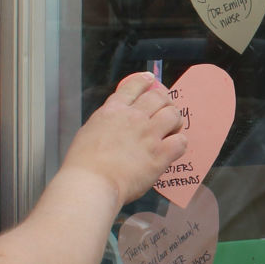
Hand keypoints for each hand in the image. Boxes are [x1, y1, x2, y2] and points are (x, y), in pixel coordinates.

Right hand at [61, 71, 188, 205]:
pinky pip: (181, 141)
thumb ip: (106, 123)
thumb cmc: (84, 164)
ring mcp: (149, 134)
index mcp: (113, 110)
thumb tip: (115, 124)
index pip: (134, 86)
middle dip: (165, 100)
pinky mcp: (160, 154)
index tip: (151, 81)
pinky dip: (179, 143)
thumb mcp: (88, 131)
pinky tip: (173, 148)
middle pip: (159, 97)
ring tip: (172, 129)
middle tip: (166, 108)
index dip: (145, 81)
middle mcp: (133, 117)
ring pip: (173, 115)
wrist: (92, 182)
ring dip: (175, 121)